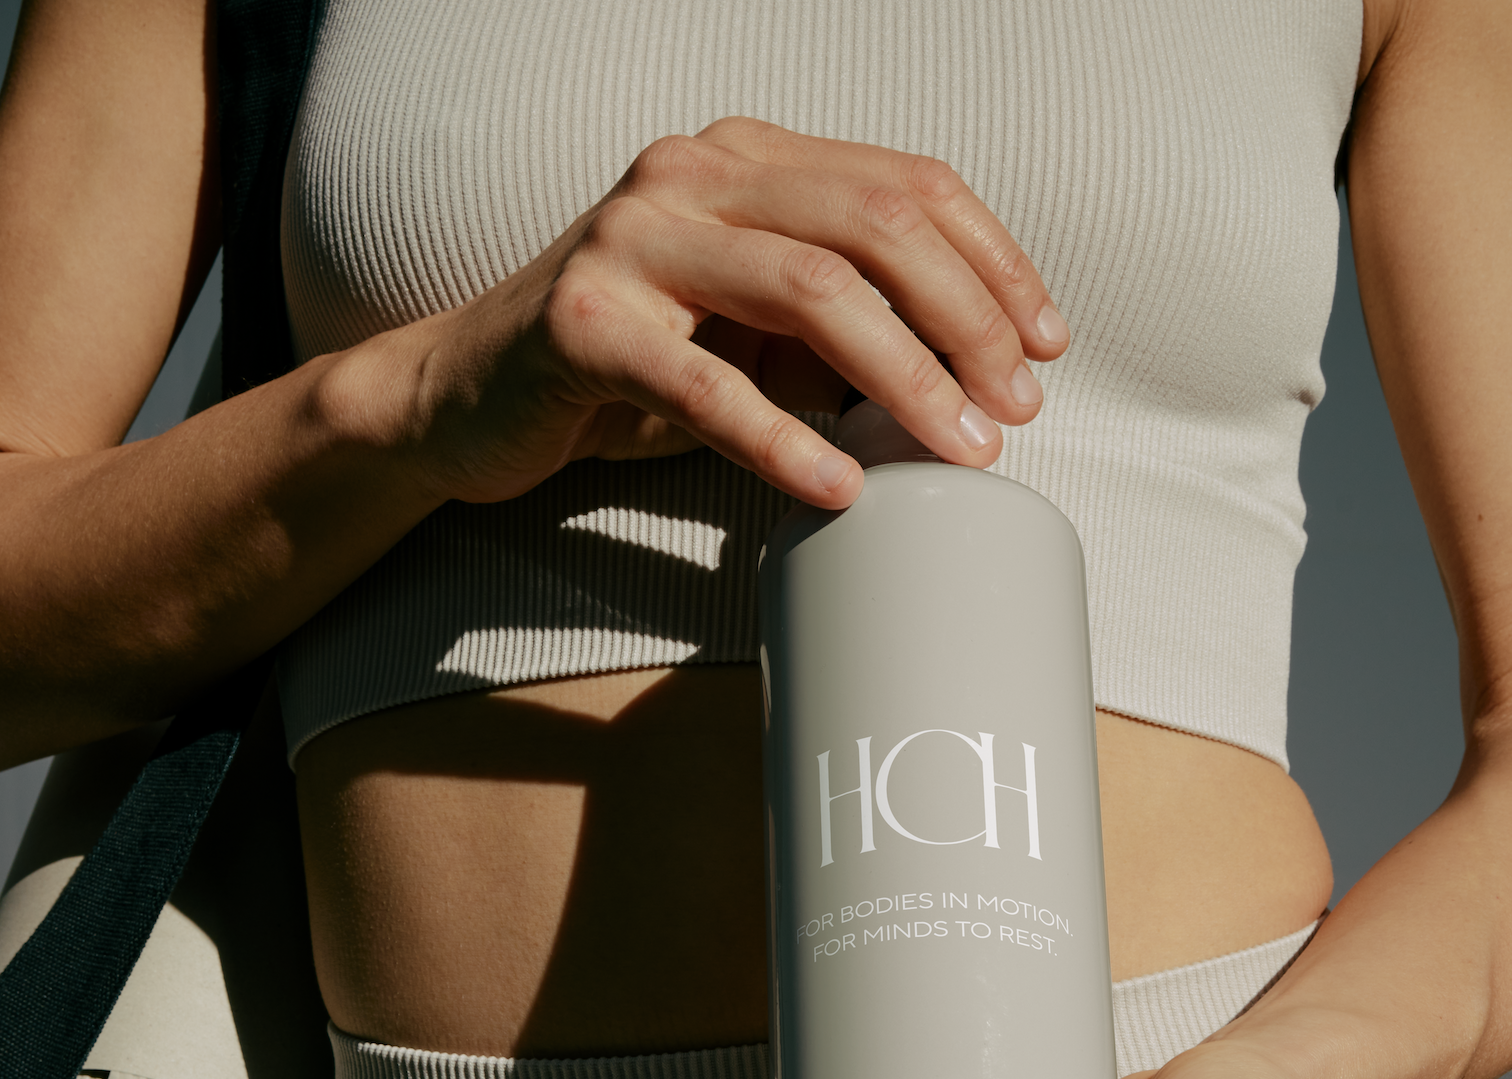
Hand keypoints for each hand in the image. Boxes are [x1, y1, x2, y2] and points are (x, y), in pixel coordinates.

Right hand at [398, 117, 1069, 509]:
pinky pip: (708, 385)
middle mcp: (692, 174)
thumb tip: (976, 374)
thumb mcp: (751, 330)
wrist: (466, 397)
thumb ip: (843, 323)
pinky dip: (786, 442)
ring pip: (812, 291)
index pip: (906, 184)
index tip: (1045, 345)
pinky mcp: (584, 322)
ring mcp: (632, 238)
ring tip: (958, 450)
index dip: (994, 263)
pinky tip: (841, 486)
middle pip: (877, 226)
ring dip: (905, 379)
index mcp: (746, 158)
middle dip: (968, 321)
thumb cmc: (628, 365)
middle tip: (1015, 409)